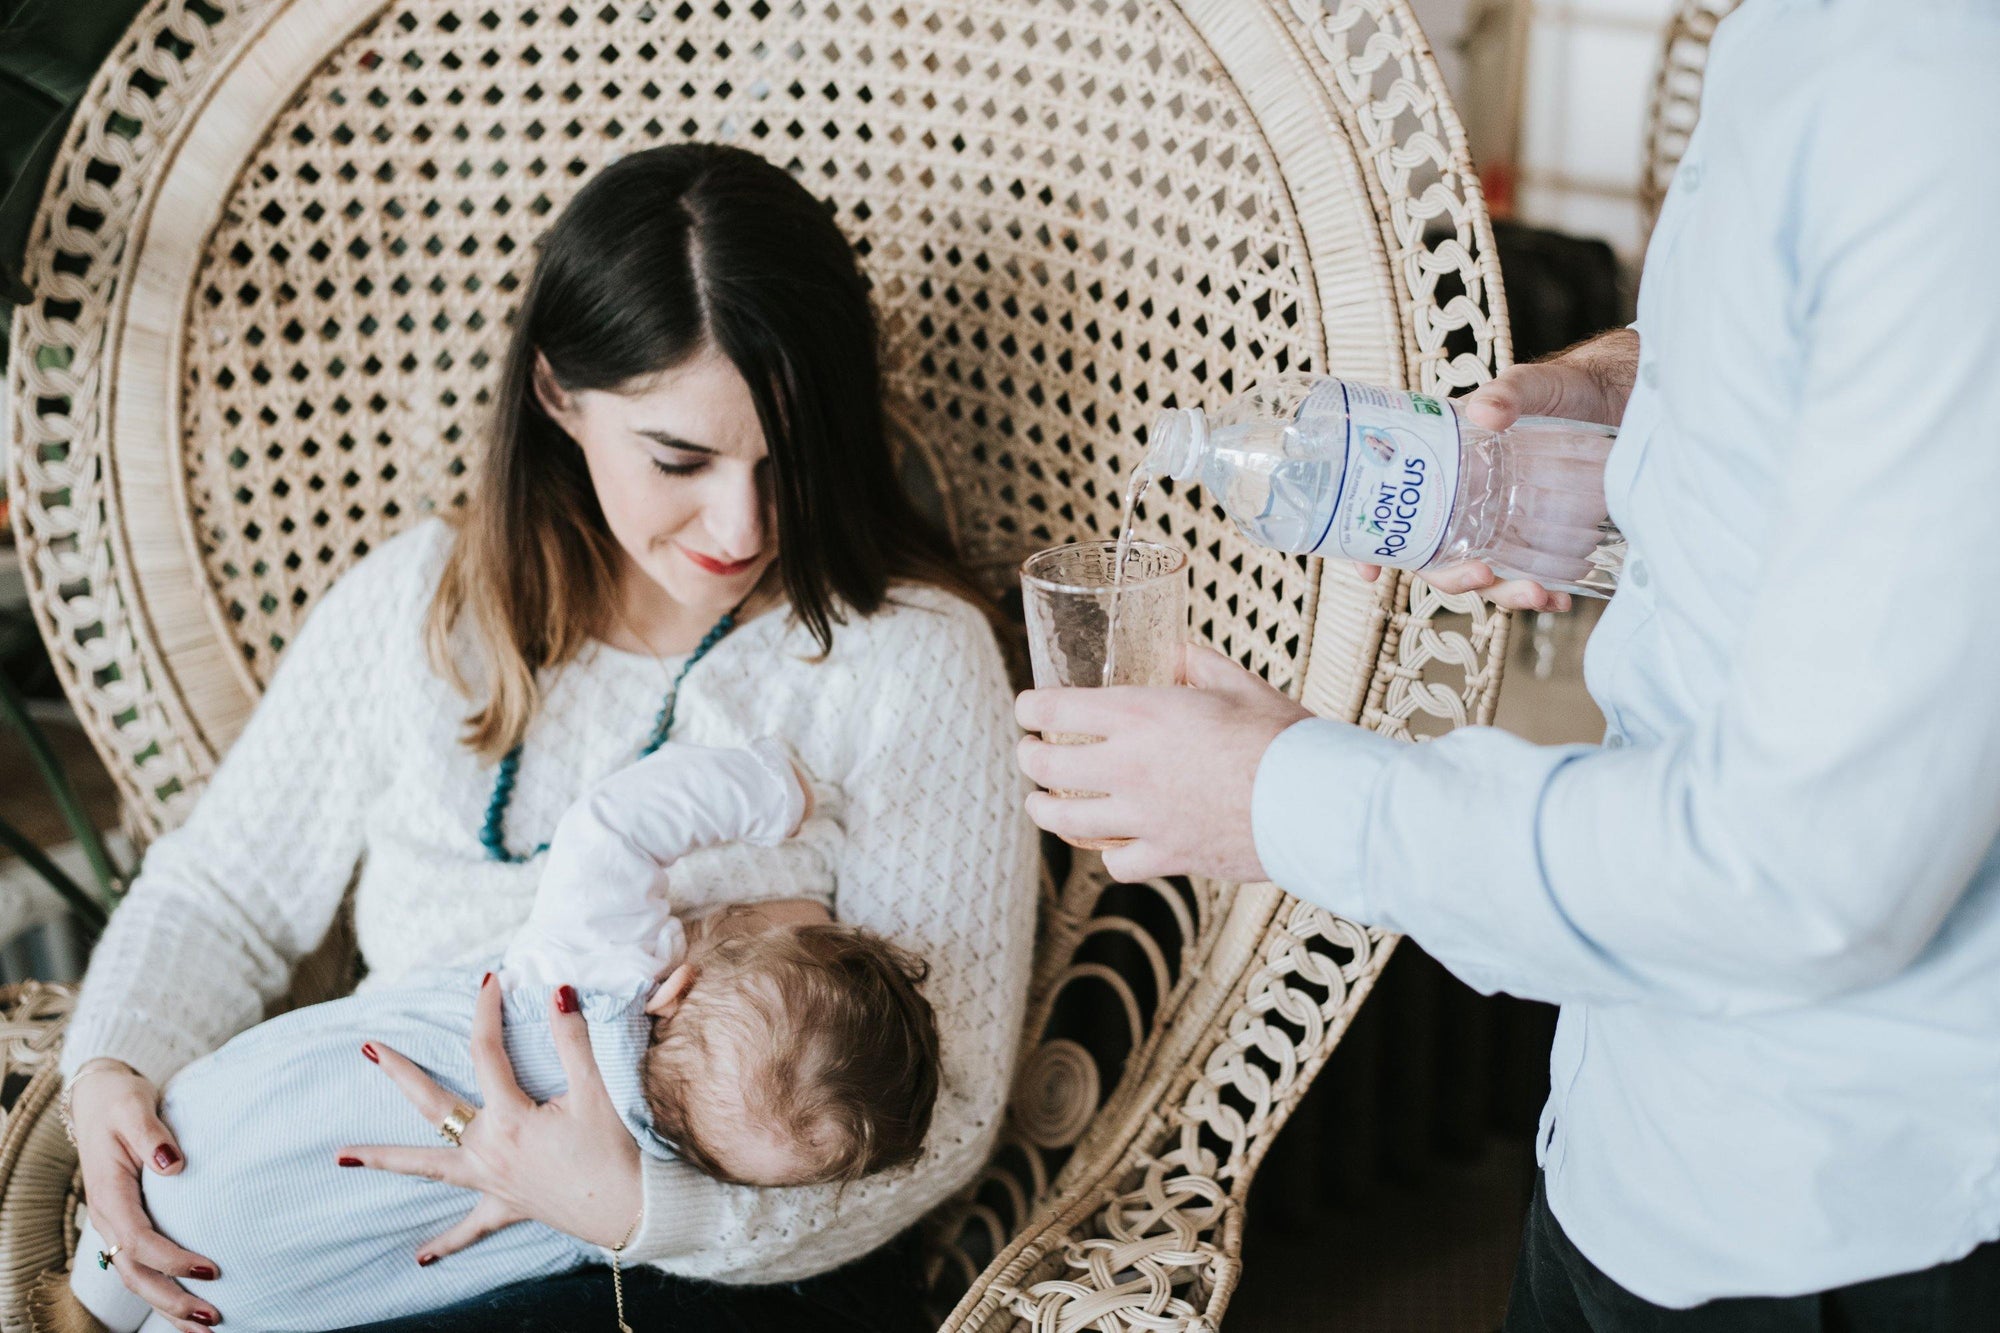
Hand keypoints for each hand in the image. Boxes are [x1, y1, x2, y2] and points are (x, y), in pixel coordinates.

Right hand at [67, 1060, 222, 1331]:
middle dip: (172, 1300)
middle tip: (213, 1316)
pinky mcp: (127, 1224)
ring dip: (168, 1306)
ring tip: (206, 1326)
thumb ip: (153, 1137)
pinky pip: (141, 1266)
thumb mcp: (136, 1109)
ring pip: (136, 1278)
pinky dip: (164, 1290)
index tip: (210, 1269)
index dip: (172, 1260)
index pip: (138, 1240)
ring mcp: (116, 1224)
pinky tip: (190, 1307)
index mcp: (110, 1194)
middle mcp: (108, 1217)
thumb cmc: (122, 1103)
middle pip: (135, 1273)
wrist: (99, 1100)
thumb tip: (174, 1165)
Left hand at [338, 975, 641, 1264]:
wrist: (631, 1211)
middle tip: (368, 1050)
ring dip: (385, 1159)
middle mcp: (488, 1149)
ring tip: (341, 1157)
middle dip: (400, 1074)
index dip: (486, 1011)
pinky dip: (444, 1243)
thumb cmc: (614, 1152)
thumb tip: (558, 991)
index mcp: (510, 1117)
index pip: (486, 1052)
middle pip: (433, 1105)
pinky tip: (420, 1258)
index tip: (490, 978)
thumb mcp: (595, 1092)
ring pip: (429, 1167)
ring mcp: (491, 1181)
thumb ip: (573, 1040)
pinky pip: (469, 1228)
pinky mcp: (506, 1207)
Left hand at [1015, 643, 1310, 881]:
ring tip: (1041, 805)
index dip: (1029, 708)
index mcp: (1139, 715)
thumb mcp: (1236, 682)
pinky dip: (1108, 853)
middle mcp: (1128, 767)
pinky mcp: (1166, 856)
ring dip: (1044, 810)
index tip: (1028, 709)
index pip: (1053, 709)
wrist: (1314, 801)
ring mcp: (1142, 817)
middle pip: (1045, 767)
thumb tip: (1175, 653)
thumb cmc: (1282, 738)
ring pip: (1065, 822)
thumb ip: (1195, 663)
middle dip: (1028, 758)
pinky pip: (1116, 863)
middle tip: (1030, 754)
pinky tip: (1110, 844)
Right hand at [1357, 329, 1639, 611]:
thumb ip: (1510, 392)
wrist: (1623, 398)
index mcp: (1444, 467)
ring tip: (1537, 595)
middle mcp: (1466, 503)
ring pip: (1485, 572)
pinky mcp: (1542, 537)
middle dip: (1453, 578)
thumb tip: (1482, 413)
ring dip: (1504, 594)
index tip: (1367, 573)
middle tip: (1481, 575)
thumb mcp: (1535, 383)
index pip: (1395, 511)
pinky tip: (1559, 599)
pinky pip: (1530, 574)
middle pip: (1438, 556)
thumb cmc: (1567, 387)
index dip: (1372, 547)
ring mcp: (1503, 524)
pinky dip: (1542, 592)